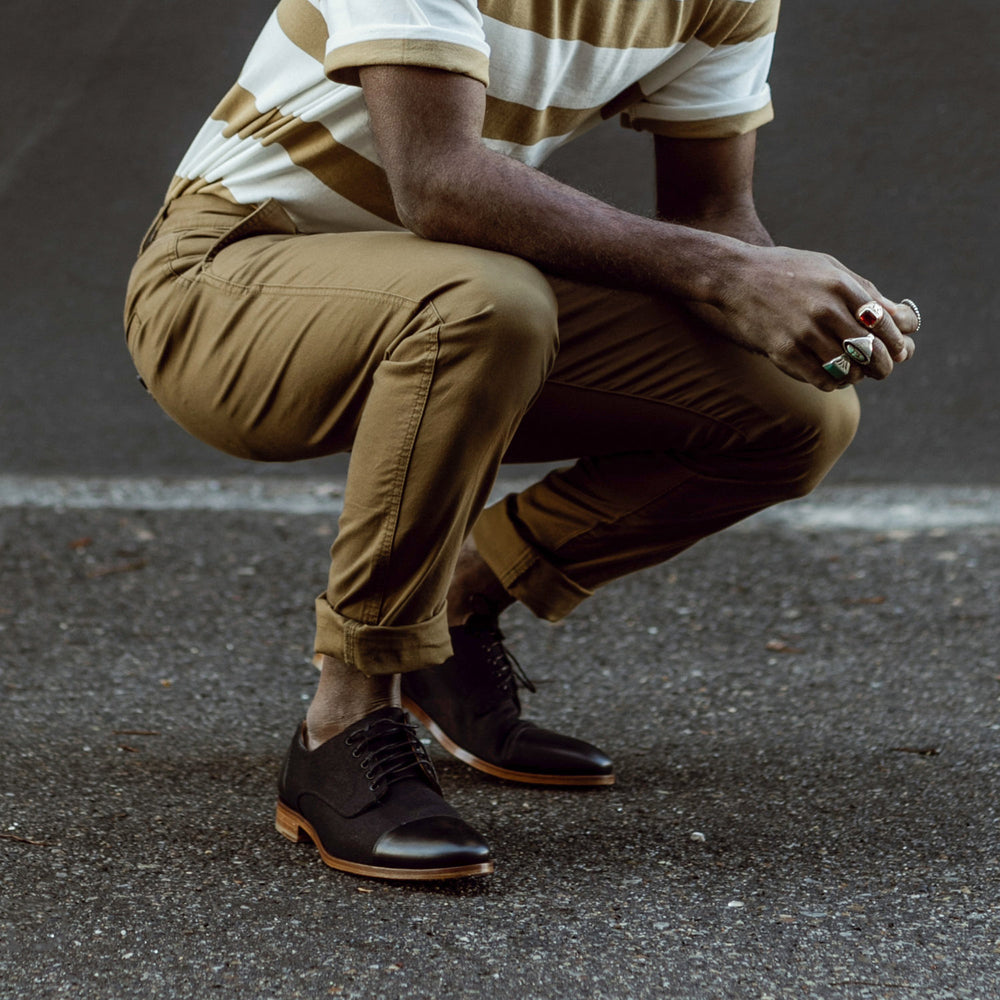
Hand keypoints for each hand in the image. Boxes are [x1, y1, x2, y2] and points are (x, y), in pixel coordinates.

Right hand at [699, 245, 918, 390]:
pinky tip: (835, 377)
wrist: (735, 277)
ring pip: (847, 368)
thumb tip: (904, 319)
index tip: (901, 350)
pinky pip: (820, 378)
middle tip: (885, 369)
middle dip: (884, 365)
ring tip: (857, 373)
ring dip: (858, 376)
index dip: (898, 342)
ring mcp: (802, 333)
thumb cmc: (787, 270)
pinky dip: (834, 382)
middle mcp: (824, 309)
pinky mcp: (783, 351)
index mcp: (841, 286)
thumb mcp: (830, 269)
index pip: (884, 323)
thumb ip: (865, 292)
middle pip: (870, 350)